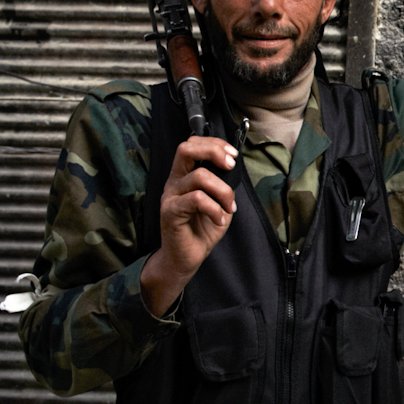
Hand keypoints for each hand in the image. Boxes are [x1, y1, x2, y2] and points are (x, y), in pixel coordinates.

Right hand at [139, 137, 238, 317]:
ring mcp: (171, 196)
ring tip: (229, 208)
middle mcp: (174, 182)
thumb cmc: (202, 230)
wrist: (186, 258)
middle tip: (230, 166)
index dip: (214, 144)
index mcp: (184, 176)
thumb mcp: (219, 203)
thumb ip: (222, 184)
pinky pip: (197, 199)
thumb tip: (232, 168)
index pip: (192, 145)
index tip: (233, 155)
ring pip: (199, 177)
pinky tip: (219, 219)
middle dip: (213, 151)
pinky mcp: (170, 211)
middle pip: (186, 149)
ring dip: (223, 191)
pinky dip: (215, 208)